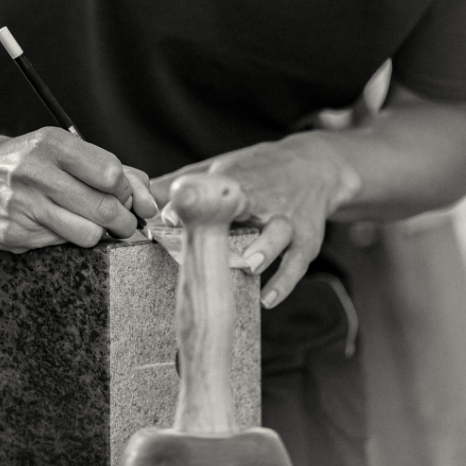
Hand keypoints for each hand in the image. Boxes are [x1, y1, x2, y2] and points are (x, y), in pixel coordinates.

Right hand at [0, 126, 157, 251]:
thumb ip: (113, 170)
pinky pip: (59, 246)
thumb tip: (150, 202)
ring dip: (98, 234)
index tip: (122, 195)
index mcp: (51, 144)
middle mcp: (34, 172)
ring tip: (89, 224)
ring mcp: (21, 205)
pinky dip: (65, 239)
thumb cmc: (28, 161)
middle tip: (120, 222)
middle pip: (105, 209)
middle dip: (123, 221)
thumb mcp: (65, 150)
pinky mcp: (11, 234)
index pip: (111, 174)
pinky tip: (53, 226)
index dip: (126, 191)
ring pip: (88, 234)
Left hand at [152, 132, 359, 306]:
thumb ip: (189, 180)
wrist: (317, 166)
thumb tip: (148, 192)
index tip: (168, 219)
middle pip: (246, 209)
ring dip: (265, 249)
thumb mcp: (226, 167)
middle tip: (208, 245)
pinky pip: (297, 262)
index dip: (188, 204)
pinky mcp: (307, 238)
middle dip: (228, 224)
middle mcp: (263, 199)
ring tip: (248, 266)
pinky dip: (284, 282)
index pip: (210, 190)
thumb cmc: (259, 171)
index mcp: (238, 181)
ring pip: (279, 233)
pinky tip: (266, 300)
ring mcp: (287, 219)